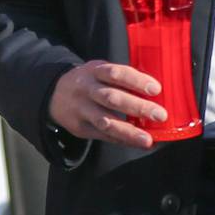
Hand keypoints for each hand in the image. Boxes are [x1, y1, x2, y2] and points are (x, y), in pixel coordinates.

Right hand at [48, 60, 164, 148]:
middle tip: (160, 115)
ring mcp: (81, 109)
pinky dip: (121, 140)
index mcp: (94, 71)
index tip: (156, 89)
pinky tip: (137, 143)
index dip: (136, 80)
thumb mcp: (100, 71)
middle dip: (137, 107)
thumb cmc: (90, 82)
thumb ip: (122, 79)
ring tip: (147, 139)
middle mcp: (86, 89)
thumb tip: (155, 92)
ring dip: (128, 132)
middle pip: (112, 98)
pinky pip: (102, 136)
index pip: (116, 73)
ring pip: (105, 121)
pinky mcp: (79, 127)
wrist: (54, 94)